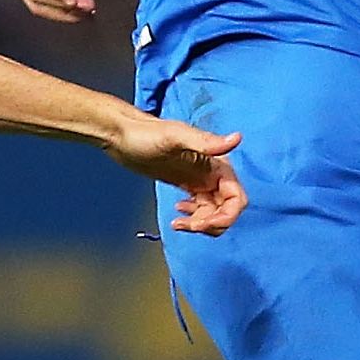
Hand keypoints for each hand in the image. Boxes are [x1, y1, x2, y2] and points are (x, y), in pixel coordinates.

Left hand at [107, 113, 246, 234]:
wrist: (123, 135)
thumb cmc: (145, 134)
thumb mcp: (174, 137)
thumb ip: (206, 141)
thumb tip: (236, 138)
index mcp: (216, 163)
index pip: (236, 198)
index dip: (226, 216)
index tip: (202, 224)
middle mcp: (213, 172)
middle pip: (227, 209)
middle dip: (212, 223)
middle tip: (188, 225)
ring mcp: (201, 180)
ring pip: (214, 212)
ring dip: (201, 223)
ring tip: (178, 223)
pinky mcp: (188, 184)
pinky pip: (202, 208)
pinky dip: (194, 217)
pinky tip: (178, 212)